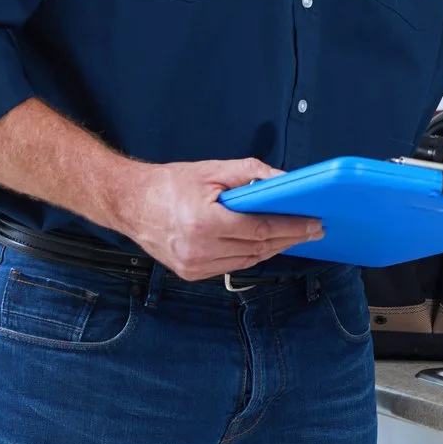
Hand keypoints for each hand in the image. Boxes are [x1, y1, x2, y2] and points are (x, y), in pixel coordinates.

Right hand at [105, 158, 322, 280]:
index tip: (313, 223)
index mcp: (203, 223)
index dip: (292, 227)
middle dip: (290, 238)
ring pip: (249, 261)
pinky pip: (232, 266)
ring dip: (274, 249)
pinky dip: (252, 256)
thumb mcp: (211, 170)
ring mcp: (193, 265)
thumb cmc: (168, 184)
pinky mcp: (191, 273)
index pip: (261, 230)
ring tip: (294, 236)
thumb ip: (250, 173)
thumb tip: (284, 179)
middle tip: (313, 230)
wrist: (129, 203)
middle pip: (259, 248)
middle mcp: (198, 249)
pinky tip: (267, 245)